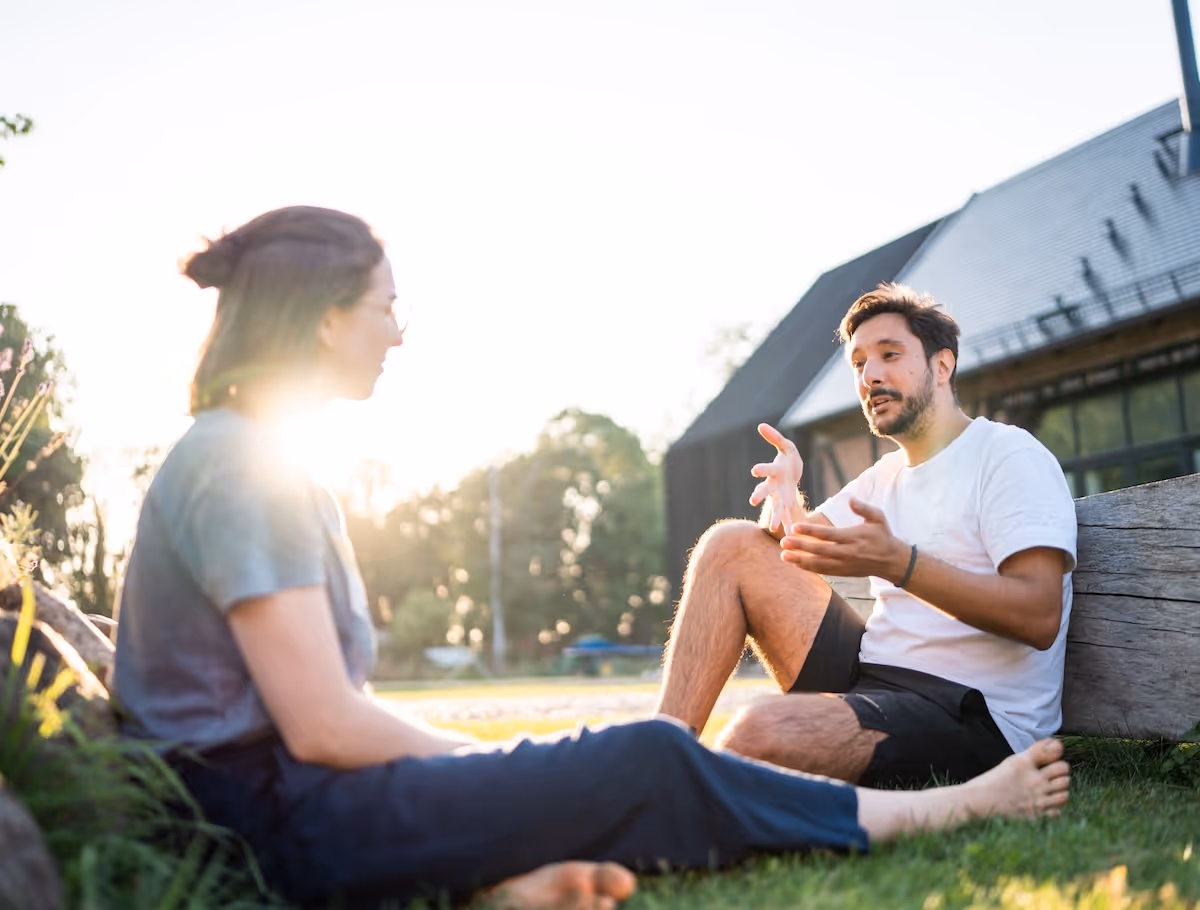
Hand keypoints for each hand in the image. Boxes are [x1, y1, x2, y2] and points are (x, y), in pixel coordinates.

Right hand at [749, 423, 803, 533]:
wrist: (793, 475)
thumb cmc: (788, 459)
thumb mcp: (786, 446)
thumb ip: (775, 437)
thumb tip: (761, 425)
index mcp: (775, 471)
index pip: (767, 469)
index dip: (761, 469)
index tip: (754, 470)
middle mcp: (774, 485)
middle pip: (765, 490)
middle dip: (760, 495)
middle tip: (753, 500)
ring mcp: (779, 497)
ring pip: (776, 508)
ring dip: (774, 517)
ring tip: (774, 528)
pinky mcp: (788, 505)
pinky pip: (788, 517)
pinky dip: (789, 527)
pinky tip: (792, 537)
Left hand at [781, 497, 909, 579]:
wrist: (892, 561)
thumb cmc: (882, 535)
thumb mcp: (878, 518)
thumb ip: (864, 508)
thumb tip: (850, 499)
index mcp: (854, 537)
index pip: (828, 534)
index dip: (811, 531)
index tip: (795, 527)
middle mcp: (848, 553)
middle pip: (820, 550)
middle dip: (800, 546)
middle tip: (783, 542)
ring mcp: (845, 565)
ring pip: (819, 564)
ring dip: (800, 560)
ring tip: (783, 556)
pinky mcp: (843, 572)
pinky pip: (824, 571)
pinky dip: (809, 568)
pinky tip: (796, 564)